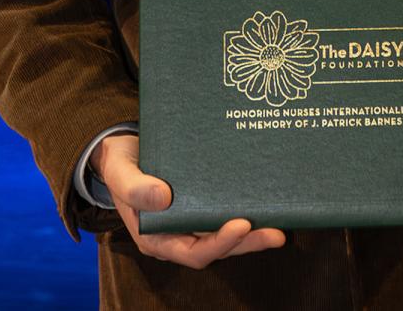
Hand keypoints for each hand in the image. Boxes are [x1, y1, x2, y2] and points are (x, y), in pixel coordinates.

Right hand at [90, 132, 286, 268]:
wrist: (120, 149)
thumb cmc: (119, 164)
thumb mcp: (120, 173)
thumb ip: (135, 188)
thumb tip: (164, 198)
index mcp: (157, 238)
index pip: (194, 252)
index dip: (220, 243)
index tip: (241, 225)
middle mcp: (177, 235)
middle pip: (218, 247)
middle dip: (248, 242)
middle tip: (277, 232)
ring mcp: (191, 220)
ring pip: (227, 232)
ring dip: (254, 230)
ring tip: (282, 221)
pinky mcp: (200, 203)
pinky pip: (225, 211)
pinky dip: (245, 208)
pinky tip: (267, 199)